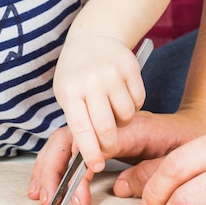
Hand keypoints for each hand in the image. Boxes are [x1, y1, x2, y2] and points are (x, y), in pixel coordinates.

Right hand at [29, 111, 204, 204]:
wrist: (200, 125)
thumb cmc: (193, 141)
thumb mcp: (181, 158)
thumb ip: (153, 173)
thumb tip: (118, 187)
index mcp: (129, 128)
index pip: (92, 145)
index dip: (78, 172)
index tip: (77, 199)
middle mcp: (109, 126)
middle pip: (68, 139)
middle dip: (52, 169)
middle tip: (47, 200)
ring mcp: (102, 131)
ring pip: (64, 143)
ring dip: (47, 168)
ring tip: (40, 196)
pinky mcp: (100, 140)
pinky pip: (71, 150)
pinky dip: (55, 167)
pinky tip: (47, 186)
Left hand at [53, 35, 145, 173]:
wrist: (92, 38)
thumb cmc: (76, 74)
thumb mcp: (66, 95)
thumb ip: (77, 121)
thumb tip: (85, 154)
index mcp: (70, 92)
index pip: (82, 129)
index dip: (90, 152)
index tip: (96, 166)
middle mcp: (91, 82)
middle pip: (107, 127)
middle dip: (109, 143)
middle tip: (108, 146)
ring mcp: (112, 73)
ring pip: (127, 115)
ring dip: (122, 121)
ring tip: (112, 111)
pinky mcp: (131, 67)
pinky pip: (139, 100)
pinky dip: (133, 105)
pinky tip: (121, 96)